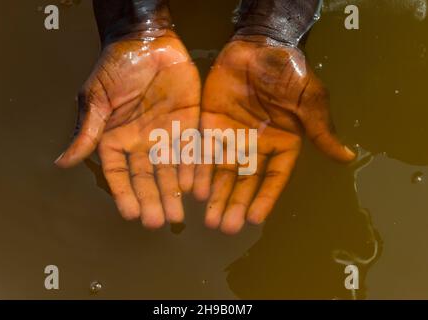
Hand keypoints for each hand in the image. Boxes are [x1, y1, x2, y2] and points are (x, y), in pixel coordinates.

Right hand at [56, 30, 199, 228]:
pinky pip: (193, 148)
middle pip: (147, 177)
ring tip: (178, 214)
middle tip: (159, 221)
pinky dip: (195, 167)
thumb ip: (87, 130)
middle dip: (153, 199)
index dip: (125, 193)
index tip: (131, 214)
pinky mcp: (189, 122)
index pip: (119, 174)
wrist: (146, 41)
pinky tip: (197, 186)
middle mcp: (142, 142)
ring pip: (171, 169)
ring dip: (174, 191)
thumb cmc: (115, 67)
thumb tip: (62, 163)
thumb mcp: (96, 98)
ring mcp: (167, 134)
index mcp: (117, 139)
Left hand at [194, 37, 354, 234]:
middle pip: (244, 181)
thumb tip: (348, 157)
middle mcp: (255, 146)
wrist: (258, 45)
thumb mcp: (309, 99)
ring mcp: (231, 137)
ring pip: (222, 171)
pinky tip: (194, 190)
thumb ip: (320, 129)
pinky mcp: (210, 125)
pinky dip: (199, 170)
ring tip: (208, 219)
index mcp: (282, 144)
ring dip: (216, 195)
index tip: (253, 219)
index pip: (273, 177)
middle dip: (234, 203)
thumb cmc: (288, 72)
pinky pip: (204, 151)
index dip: (264, 198)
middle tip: (224, 228)